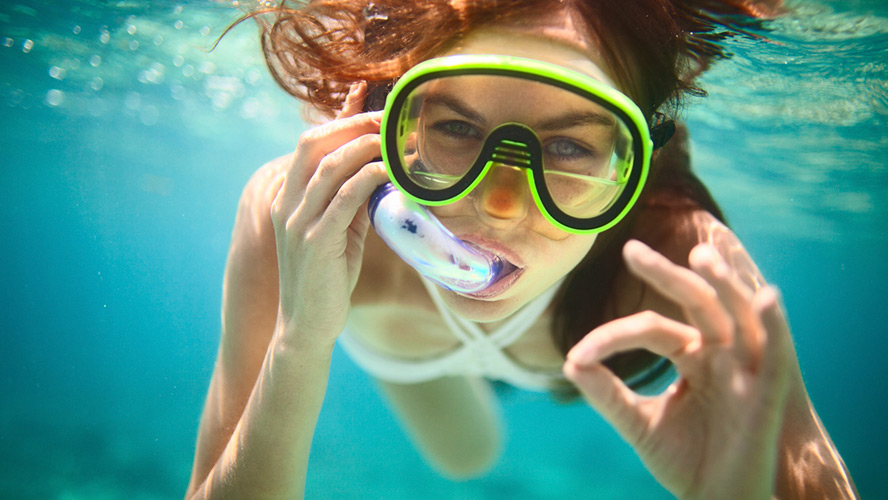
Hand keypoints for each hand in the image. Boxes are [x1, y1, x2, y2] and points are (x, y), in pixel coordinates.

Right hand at [270, 82, 387, 343]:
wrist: (307, 327)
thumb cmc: (327, 279)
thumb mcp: (340, 232)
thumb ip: (352, 202)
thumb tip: (382, 172)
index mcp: (288, 197)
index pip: (311, 144)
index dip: (343, 122)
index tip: (378, 113)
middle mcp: (286, 203)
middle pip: (315, 142)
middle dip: (354, 124)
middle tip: (391, 119)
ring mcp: (297, 222)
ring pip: (330, 166)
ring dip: (367, 146)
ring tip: (396, 140)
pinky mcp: (315, 242)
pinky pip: (344, 199)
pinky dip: (368, 178)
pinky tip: (390, 171)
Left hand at [563, 239, 793, 499]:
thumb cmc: (685, 461)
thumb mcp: (639, 423)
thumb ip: (608, 393)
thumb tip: (571, 360)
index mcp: (692, 356)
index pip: (651, 328)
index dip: (614, 336)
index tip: (578, 355)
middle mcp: (720, 354)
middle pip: (697, 301)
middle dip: (667, 274)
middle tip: (631, 250)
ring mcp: (746, 369)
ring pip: (738, 314)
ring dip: (725, 284)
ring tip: (702, 255)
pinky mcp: (769, 394)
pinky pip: (778, 353)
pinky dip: (776, 325)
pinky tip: (766, 297)